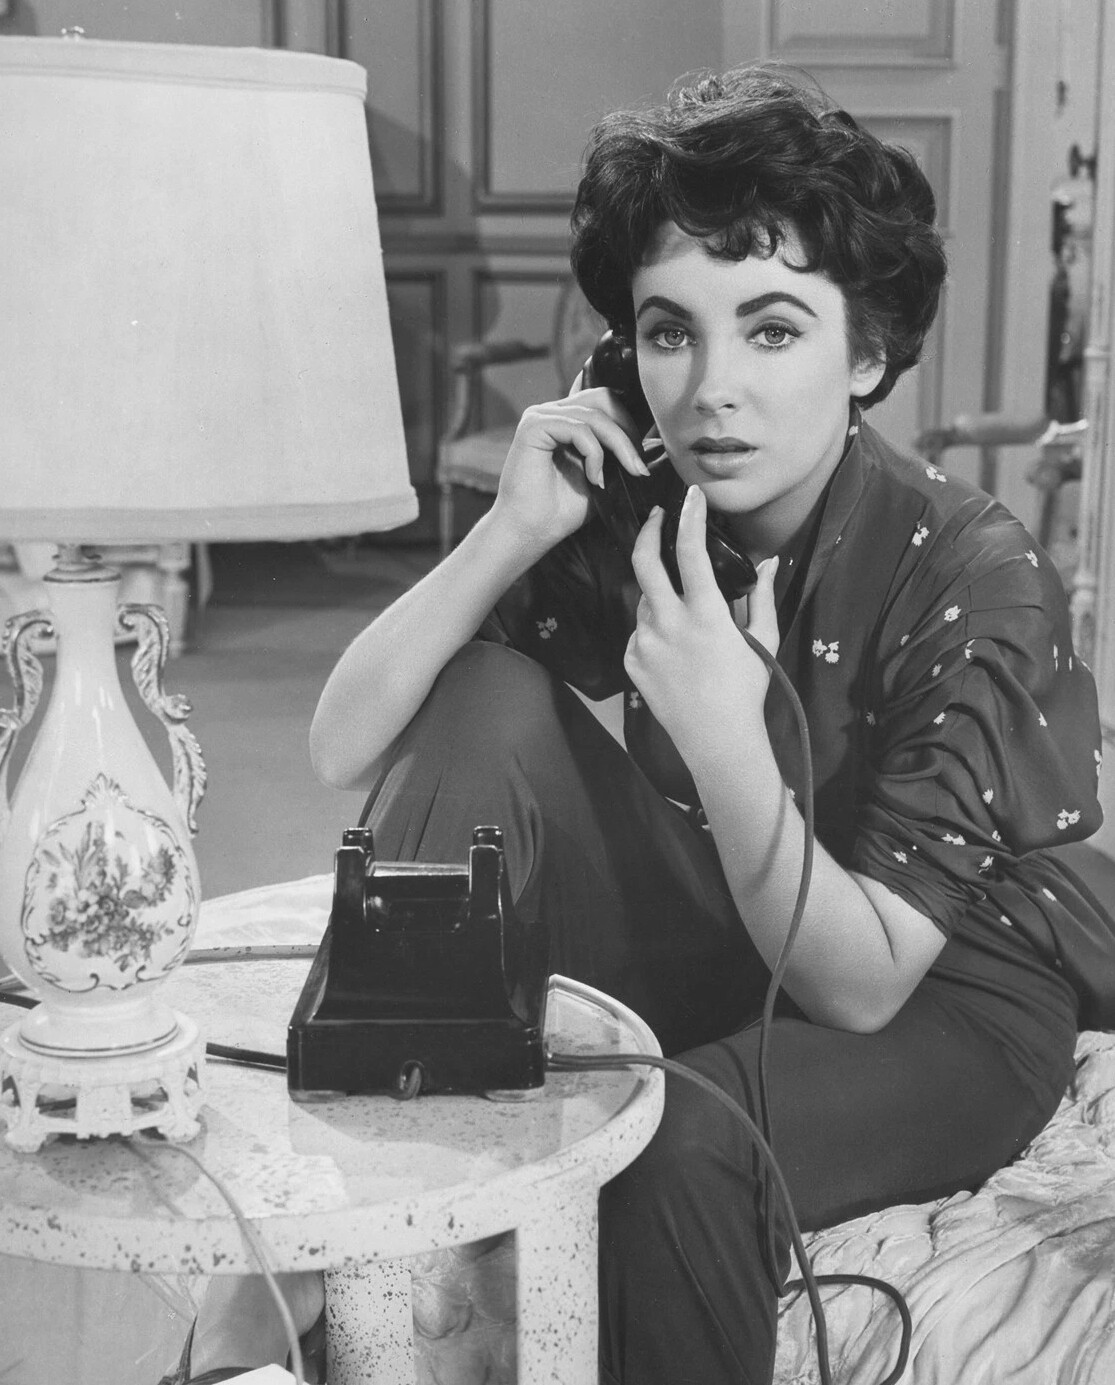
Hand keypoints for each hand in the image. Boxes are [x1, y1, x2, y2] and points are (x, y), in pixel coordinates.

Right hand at [490, 386, 648, 549]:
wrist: (529, 532)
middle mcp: (552, 412)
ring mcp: (540, 416)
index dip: (629, 427)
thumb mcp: (601, 479)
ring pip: (595, 415)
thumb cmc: (560, 511)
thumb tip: (652, 445)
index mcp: (565, 420)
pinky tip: (594, 479)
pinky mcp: (533, 426)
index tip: (640, 464)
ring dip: (618, 446)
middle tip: (637, 467)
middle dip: (628, 432)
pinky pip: (579, 428)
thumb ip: (618, 458)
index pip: (606, 404)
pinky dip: (595, 454)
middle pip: (604, 400)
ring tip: (623, 475)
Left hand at [624, 486, 777, 766]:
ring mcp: (644, 643)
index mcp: (705, 614)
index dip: (690, 518)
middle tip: (655, 518)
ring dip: (660, 598)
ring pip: (645, 602)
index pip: (690, 552)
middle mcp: (667, 624)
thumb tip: (768, 561)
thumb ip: (761, 596)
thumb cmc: (747, 689)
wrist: (717, 740)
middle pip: (643, 563)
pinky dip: (654, 632)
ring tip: (684, 620)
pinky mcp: (630, 662)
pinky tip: (675, 653)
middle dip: (647, 531)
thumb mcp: (763, 640)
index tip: (691, 495)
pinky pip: (639, 633)